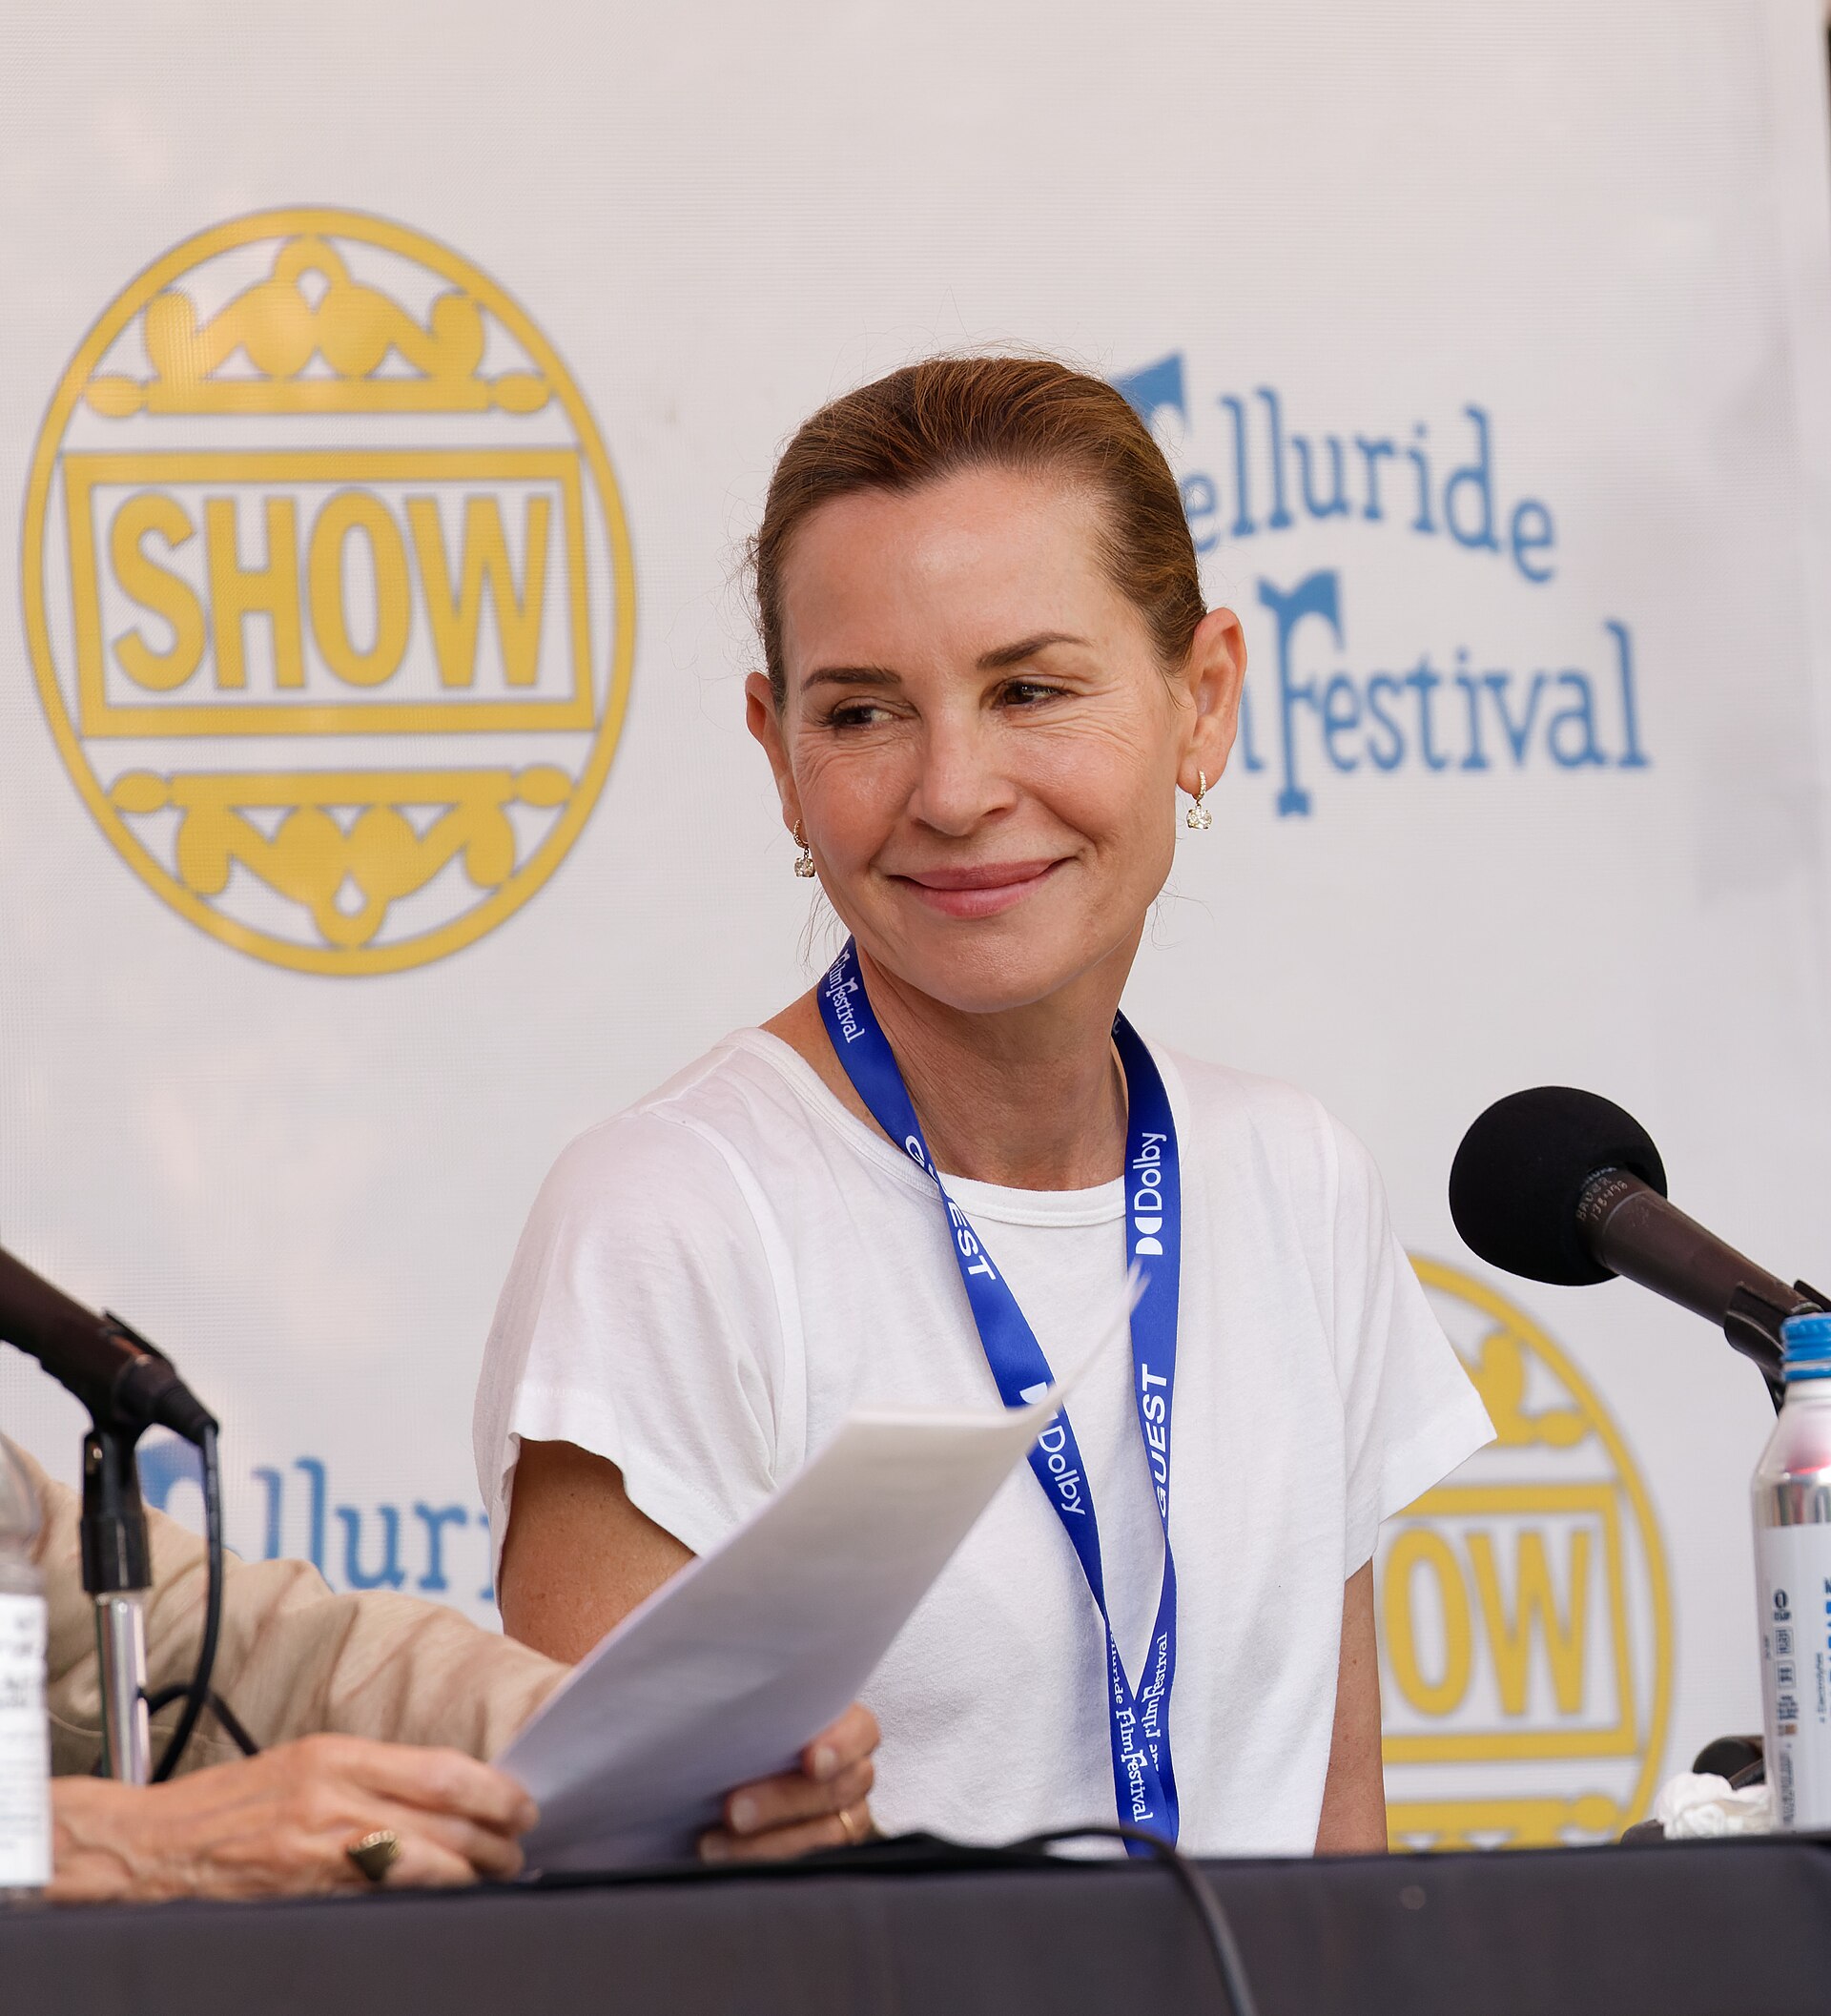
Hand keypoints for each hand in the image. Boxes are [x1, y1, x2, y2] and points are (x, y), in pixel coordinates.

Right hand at [49, 1733, 539, 1901]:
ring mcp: (317, 1854)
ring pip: (422, 1867)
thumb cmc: (224, 1807)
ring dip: (469, 1876)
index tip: (521, 1803)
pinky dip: (420, 1905)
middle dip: (493, 1840)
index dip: (492, 1791)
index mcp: (334, 1756)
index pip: (440, 1770)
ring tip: (493, 1878)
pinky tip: (441, 1906)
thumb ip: (368, 1776)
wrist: (145, 1850)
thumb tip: (441, 1792)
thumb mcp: (301, 1766)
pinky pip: (380, 1905)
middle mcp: (332, 1799)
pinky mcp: (302, 1900)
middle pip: (442, 1820)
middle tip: (518, 1848)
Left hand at [698, 1701, 878, 1862]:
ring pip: (825, 1835)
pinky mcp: (827, 1854)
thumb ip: (762, 1711)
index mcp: (847, 1728)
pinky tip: (730, 1862)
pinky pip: (808, 1865)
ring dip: (766, 1844)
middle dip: (781, 1801)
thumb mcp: (764, 1715)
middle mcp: (855, 1774)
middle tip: (733, 1810)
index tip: (811, 1760)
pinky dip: (768, 1866)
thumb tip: (726, 1701)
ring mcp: (848, 1816)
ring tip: (714, 1845)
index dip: (840, 1746)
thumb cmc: (754, 1736)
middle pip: (835, 1789)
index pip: (861, 1732)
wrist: (740, 1779)